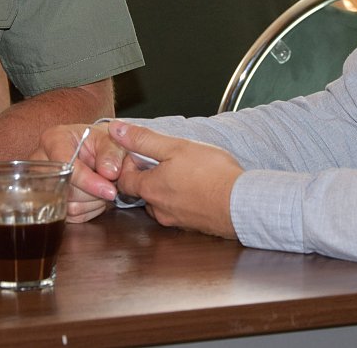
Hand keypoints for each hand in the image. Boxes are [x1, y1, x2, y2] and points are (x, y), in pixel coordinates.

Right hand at [37, 122, 120, 221]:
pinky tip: (94, 196)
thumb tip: (109, 172)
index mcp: (53, 139)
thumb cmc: (99, 143)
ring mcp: (40, 184)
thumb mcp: (110, 140)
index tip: (109, 190)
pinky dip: (88, 210)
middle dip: (92, 193)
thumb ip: (112, 153)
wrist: (95, 151)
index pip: (65, 164)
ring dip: (92, 202)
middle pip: (63, 189)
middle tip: (110, 186)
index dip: (88, 180)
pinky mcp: (46, 202)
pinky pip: (69, 216)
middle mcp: (41, 161)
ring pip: (67, 206)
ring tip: (102, 188)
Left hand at [109, 122, 241, 238]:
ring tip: (185, 173)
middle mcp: (159, 209)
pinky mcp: (193, 225)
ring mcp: (176, 220)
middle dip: (149, 175)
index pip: (123, 179)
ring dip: (167, 188)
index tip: (144, 153)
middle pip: (142, 192)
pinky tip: (198, 187)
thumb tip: (115, 130)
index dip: (129, 164)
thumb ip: (143, 139)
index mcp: (150, 189)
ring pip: (161, 203)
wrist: (241, 203)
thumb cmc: (211, 174)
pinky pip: (179, 211)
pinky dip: (183, 199)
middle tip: (167, 160)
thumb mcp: (175, 147)